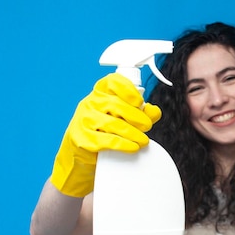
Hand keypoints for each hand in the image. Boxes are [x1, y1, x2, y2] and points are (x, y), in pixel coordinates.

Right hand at [50, 73, 161, 196]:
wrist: (80, 153)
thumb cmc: (103, 130)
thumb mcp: (121, 116)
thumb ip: (140, 112)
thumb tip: (154, 111)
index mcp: (100, 92)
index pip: (113, 81)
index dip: (128, 90)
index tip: (139, 102)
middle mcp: (90, 103)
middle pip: (116, 105)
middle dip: (137, 117)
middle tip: (147, 126)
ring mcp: (84, 120)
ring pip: (113, 124)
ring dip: (134, 133)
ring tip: (143, 140)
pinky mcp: (83, 139)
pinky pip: (108, 141)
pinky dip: (124, 144)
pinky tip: (133, 147)